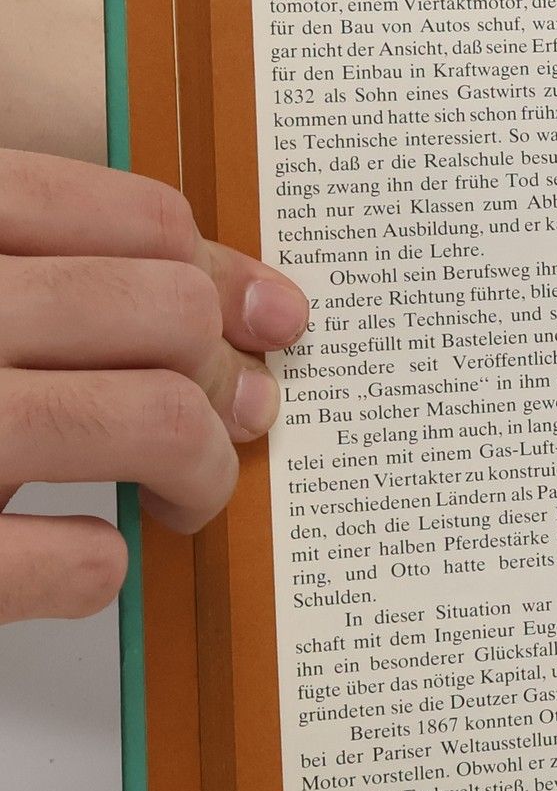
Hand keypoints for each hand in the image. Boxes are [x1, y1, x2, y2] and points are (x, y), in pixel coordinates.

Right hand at [0, 151, 308, 623]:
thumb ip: (56, 273)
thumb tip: (250, 305)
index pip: (137, 222)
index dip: (226, 277)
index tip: (266, 321)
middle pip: (167, 316)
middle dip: (224, 379)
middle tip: (222, 426)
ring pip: (154, 420)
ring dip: (198, 473)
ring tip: (177, 500)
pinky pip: (72, 560)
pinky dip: (101, 567)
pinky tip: (81, 560)